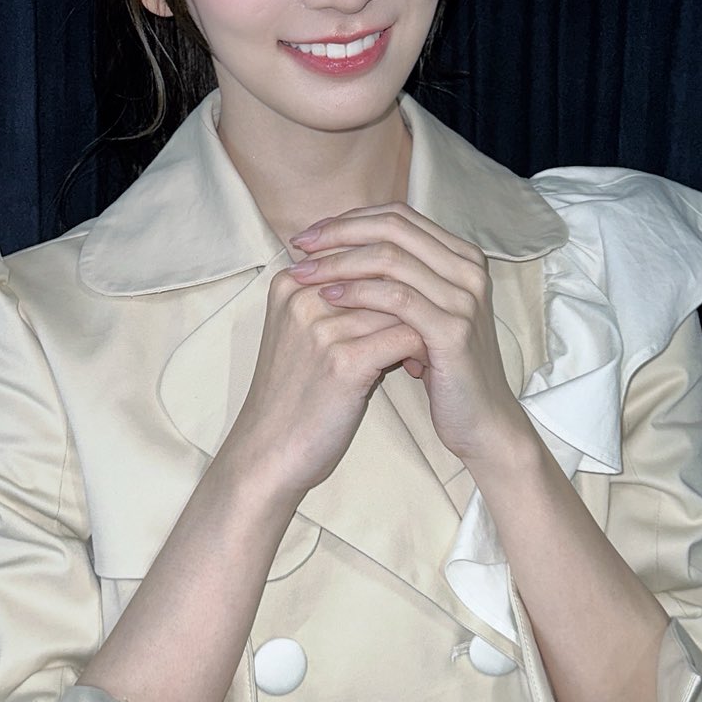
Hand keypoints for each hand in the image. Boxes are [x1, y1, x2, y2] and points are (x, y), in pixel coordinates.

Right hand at [224, 262, 429, 505]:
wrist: (269, 449)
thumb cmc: (293, 391)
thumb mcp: (303, 331)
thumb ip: (337, 297)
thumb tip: (394, 270)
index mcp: (291, 281)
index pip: (361, 252)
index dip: (394, 276)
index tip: (413, 299)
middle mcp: (302, 295)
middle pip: (381, 273)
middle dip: (412, 297)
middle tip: (432, 320)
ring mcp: (321, 327)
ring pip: (399, 303)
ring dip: (421, 323)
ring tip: (429, 345)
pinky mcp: (343, 361)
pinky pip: (405, 337)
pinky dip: (422, 350)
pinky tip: (422, 367)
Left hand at [284, 204, 525, 467]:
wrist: (479, 420)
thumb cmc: (441, 365)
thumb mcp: (418, 312)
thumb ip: (394, 277)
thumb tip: (332, 245)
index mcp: (461, 256)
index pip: (398, 216)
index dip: (350, 219)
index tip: (310, 233)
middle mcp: (468, 269)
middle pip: (393, 229)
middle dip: (339, 233)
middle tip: (299, 244)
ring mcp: (464, 297)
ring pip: (391, 258)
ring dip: (339, 261)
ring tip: (304, 273)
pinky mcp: (453, 330)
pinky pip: (397, 298)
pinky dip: (358, 292)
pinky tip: (328, 298)